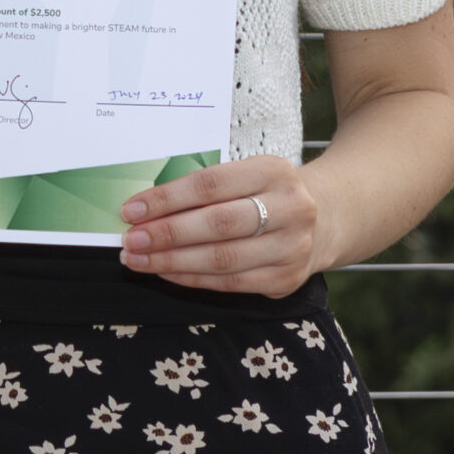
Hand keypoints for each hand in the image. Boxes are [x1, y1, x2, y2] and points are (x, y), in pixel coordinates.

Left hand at [118, 156, 326, 296]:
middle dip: (166, 234)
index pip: (210, 185)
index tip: (131, 210)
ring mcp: (292, 247)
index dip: (166, 199)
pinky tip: (166, 272)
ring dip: (172, 261)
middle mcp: (290, 208)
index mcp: (272, 171)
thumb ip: (203, 189)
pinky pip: (230, 283)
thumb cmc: (266, 194)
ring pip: (222, 259)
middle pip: (217, 224)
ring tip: (138, 260)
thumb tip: (144, 209)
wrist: (323, 220)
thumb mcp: (245, 175)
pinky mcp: (287, 279)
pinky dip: (192, 278)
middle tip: (131, 240)